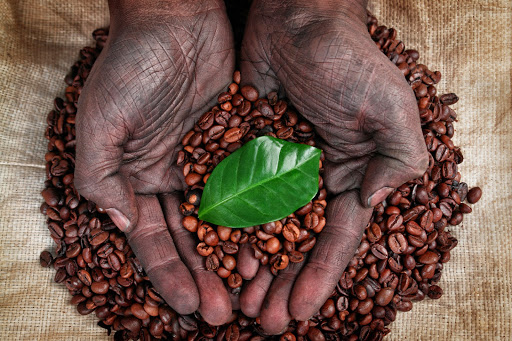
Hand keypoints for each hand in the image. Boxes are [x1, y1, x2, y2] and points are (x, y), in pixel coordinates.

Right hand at [74, 0, 234, 324]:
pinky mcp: (236, 144)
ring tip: (253, 288)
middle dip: (205, 275)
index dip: (169, 273)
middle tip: (225, 313)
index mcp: (137, 177)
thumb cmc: (132, 67)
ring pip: (224, 220)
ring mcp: (206, 162)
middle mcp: (172, 175)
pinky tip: (273, 243)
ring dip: (235, 254)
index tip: (189, 305)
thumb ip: (100, 174)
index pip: (152, 237)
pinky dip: (258, 216)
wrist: (176, 20)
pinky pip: (249, 187)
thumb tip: (119, 221)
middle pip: (191, 237)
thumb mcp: (102, 121)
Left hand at [237, 0, 428, 332]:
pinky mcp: (245, 151)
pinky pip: (234, 196)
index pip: (336, 236)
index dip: (320, 275)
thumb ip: (397, 159)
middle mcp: (313, 177)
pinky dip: (226, 226)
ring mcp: (277, 167)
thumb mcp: (389, 107)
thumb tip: (372, 203)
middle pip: (296, 242)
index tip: (302, 311)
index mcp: (350, 173)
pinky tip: (215, 254)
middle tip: (264, 320)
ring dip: (252, 265)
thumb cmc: (346, 60)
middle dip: (283, 282)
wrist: (295, 19)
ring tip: (239, 300)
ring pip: (262, 228)